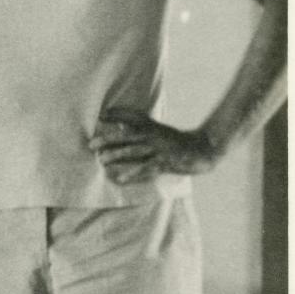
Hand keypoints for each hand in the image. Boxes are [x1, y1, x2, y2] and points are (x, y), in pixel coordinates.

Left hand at [89, 108, 216, 184]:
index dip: (116, 115)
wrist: (203, 149)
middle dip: (108, 139)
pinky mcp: (164, 162)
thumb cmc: (177, 141)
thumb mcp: (159, 130)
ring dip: (115, 155)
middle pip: (127, 135)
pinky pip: (144, 169)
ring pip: (133, 151)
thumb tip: (120, 126)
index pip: (131, 117)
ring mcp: (158, 149)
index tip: (100, 116)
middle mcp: (153, 135)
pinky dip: (131, 173)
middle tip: (91, 143)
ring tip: (101, 159)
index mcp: (152, 125)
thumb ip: (142, 126)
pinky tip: (118, 178)